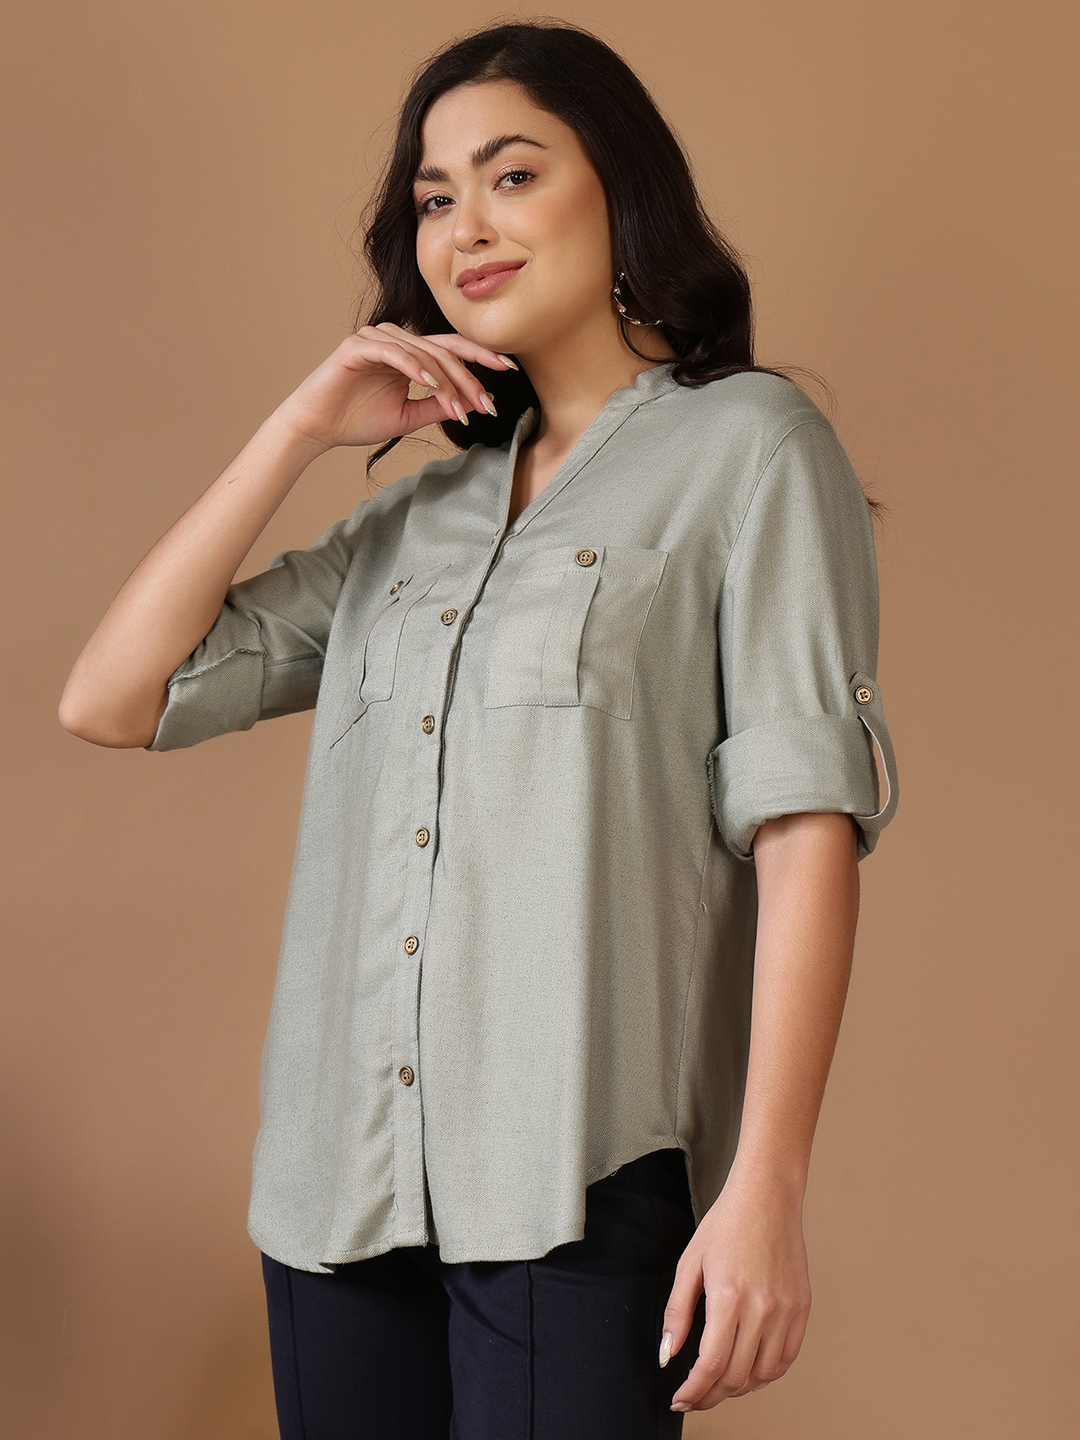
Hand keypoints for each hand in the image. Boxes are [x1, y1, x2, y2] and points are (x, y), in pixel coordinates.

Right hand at [272, 322, 515, 452]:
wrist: (317, 427)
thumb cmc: (357, 420)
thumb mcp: (408, 416)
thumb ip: (439, 406)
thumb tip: (475, 403)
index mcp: (409, 353)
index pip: (451, 349)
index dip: (480, 357)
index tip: (508, 369)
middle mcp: (395, 339)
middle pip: (443, 349)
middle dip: (469, 375)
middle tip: (488, 400)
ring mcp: (376, 338)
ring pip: (422, 352)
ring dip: (445, 381)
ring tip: (460, 406)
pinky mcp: (357, 346)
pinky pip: (393, 352)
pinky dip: (413, 367)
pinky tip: (430, 384)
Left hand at [661, 1171, 811, 1411]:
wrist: (767, 1197)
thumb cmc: (725, 1224)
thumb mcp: (690, 1263)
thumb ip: (677, 1313)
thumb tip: (667, 1355)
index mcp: (729, 1296)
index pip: (712, 1364)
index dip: (694, 1390)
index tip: (681, 1398)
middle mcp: (762, 1307)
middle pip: (737, 1375)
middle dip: (711, 1393)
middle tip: (695, 1394)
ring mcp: (786, 1309)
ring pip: (763, 1374)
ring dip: (739, 1387)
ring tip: (720, 1383)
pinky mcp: (802, 1307)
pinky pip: (787, 1358)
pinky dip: (767, 1373)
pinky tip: (750, 1369)